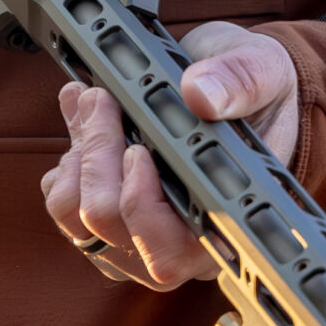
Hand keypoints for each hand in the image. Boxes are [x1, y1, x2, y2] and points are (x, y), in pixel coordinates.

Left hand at [39, 22, 299, 289]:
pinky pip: (61, 203)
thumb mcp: (264, 73)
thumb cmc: (257, 96)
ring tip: (93, 103)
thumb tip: (201, 95)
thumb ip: (241, 82)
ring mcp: (133, 237)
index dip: (140, 203)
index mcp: (220, 229)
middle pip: (108, 224)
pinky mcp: (103, 219)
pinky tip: (84, 121)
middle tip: (103, 98)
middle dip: (98, 155)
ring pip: (75, 215)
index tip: (138, 146)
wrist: (237, 92)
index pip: (166, 252)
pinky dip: (65, 157)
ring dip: (77, 154)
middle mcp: (174, 245)